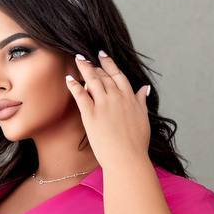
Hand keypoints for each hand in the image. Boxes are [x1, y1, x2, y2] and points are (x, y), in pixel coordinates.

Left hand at [65, 51, 150, 166]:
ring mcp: (104, 105)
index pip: (118, 75)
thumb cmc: (137, 143)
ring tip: (77, 59)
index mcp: (130, 98)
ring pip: (93, 81)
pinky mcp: (91, 115)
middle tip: (85, 57)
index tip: (102, 55)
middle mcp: (117, 97)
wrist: (127, 158)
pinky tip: (68, 78)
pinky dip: (74, 85)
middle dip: (94, 65)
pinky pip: (81, 95)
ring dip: (84, 68)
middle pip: (104, 76)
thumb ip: (141, 101)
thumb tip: (145, 88)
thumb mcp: (144, 118)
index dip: (109, 63)